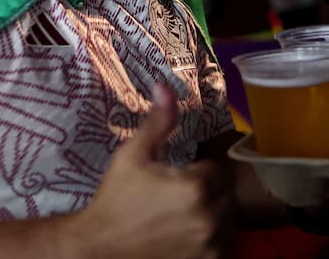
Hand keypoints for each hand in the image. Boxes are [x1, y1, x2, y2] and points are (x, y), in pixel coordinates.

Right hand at [70, 84, 231, 258]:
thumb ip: (158, 121)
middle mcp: (208, 217)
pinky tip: (187, 231)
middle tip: (180, 194)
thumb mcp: (133, 154)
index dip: (197, 170)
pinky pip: (223, 244)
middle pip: (226, 194)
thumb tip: (166, 86)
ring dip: (214, 213)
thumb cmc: (116, 198)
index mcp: (195, 186)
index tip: (178, 176)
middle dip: (208, 191)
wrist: (100, 247)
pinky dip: (211, 237)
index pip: (217, 169)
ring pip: (228, 220)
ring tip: (185, 212)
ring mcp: (208, 245)